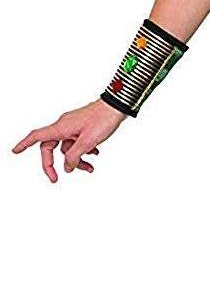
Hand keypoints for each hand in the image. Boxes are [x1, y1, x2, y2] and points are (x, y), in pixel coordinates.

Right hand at [11, 98, 128, 181]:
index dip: (24, 144)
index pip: (37, 136)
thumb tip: (67, 168)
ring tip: (90, 168)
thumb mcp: (88, 142)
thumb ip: (75, 156)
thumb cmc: (103, 119)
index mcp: (61, 127)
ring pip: (67, 148)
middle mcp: (64, 126)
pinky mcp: (82, 128)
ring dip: (77, 160)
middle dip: (52, 164)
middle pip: (50, 148)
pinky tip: (95, 154)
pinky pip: (77, 143)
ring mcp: (73, 127)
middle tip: (55, 179)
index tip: (15, 151)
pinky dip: (84, 151)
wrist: (117, 107)